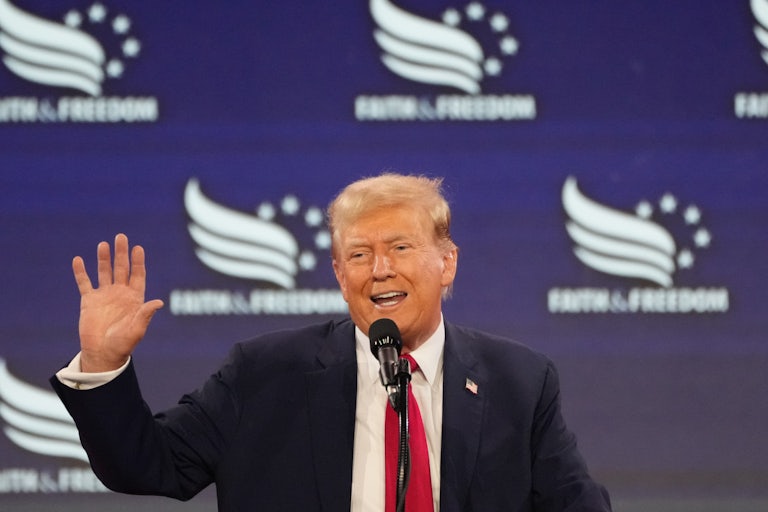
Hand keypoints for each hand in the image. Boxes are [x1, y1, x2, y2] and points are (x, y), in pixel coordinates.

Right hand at [72, 233, 163, 371]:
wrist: (103, 354)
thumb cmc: (123, 344)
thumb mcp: (137, 330)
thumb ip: (145, 314)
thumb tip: (159, 302)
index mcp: (134, 298)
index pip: (137, 275)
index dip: (138, 262)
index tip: (138, 248)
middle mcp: (120, 293)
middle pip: (121, 269)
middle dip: (121, 253)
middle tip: (121, 237)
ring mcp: (104, 296)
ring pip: (104, 272)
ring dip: (103, 258)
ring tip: (103, 244)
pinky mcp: (89, 301)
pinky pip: (84, 283)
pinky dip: (81, 272)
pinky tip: (78, 260)